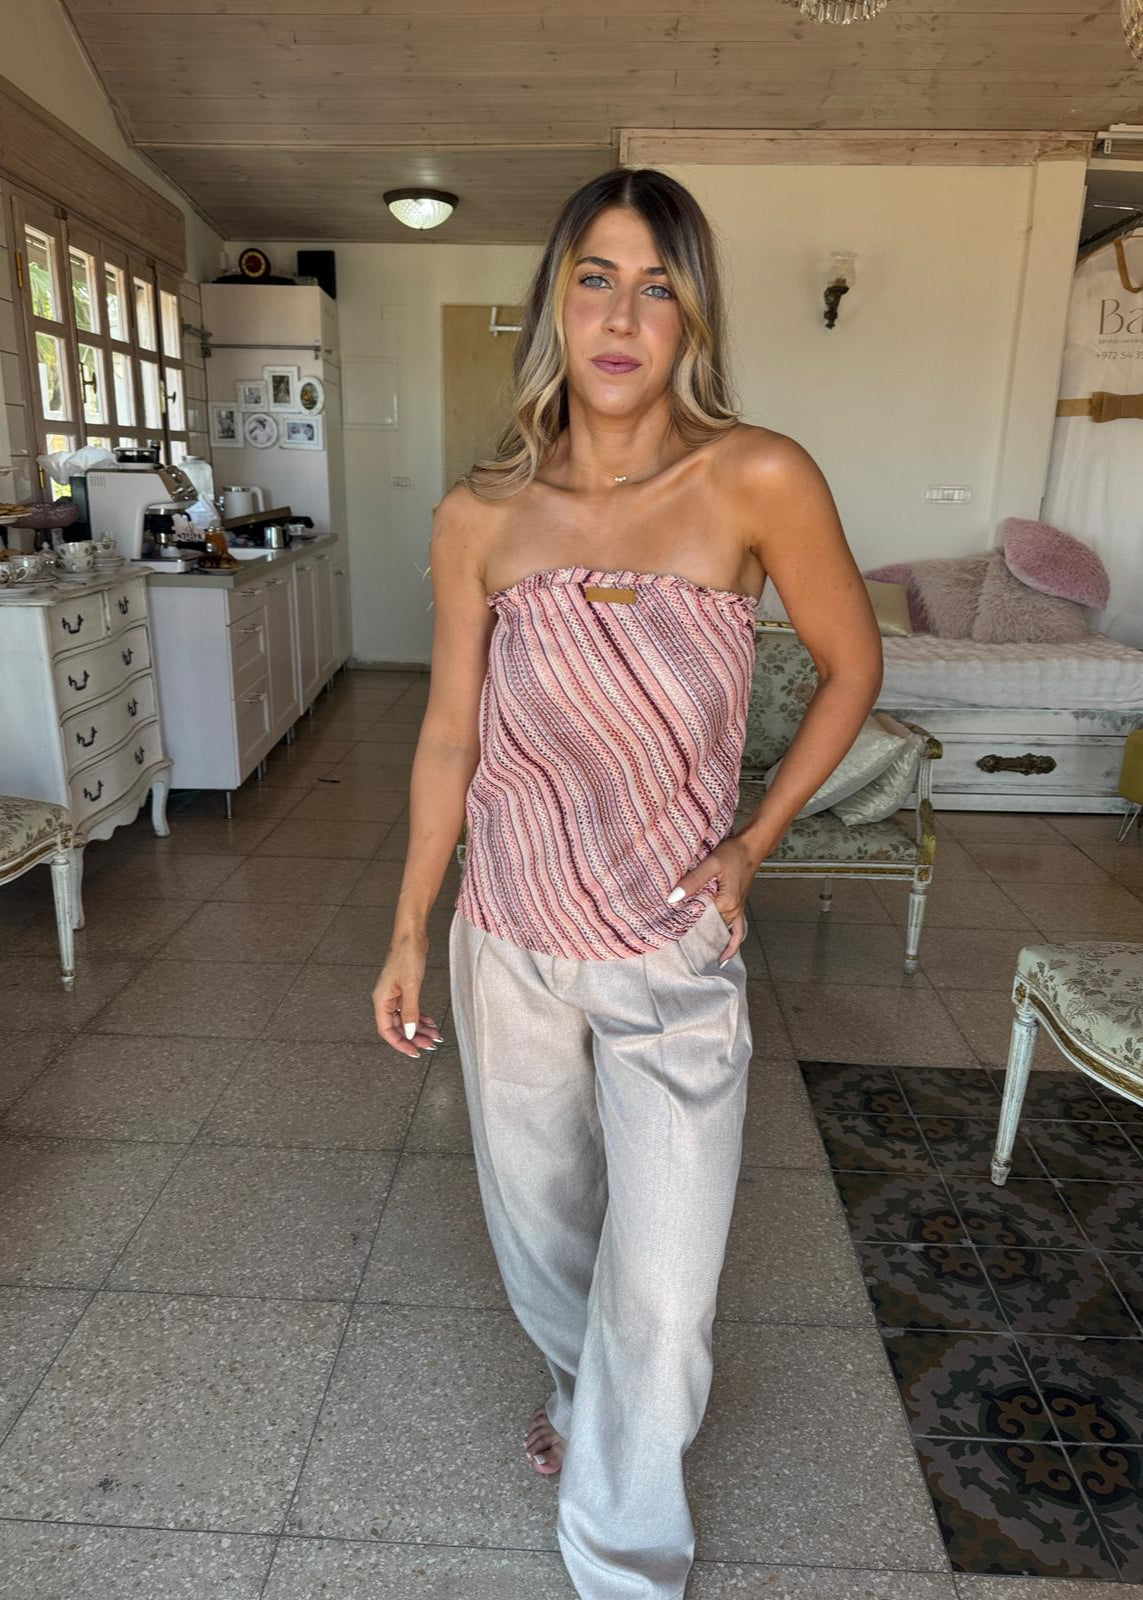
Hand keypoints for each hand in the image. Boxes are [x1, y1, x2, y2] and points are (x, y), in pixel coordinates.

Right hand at [372, 928, 444, 1056]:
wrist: (412, 935)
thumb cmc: (407, 955)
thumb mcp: (411, 986)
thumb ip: (410, 1012)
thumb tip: (409, 1033)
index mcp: (381, 999)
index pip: (386, 1030)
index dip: (400, 1043)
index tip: (414, 1052)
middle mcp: (385, 999)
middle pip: (397, 1026)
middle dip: (414, 1037)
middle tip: (430, 1045)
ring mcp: (395, 994)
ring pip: (405, 1019)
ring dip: (419, 1028)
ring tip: (434, 1035)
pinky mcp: (404, 988)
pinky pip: (410, 1009)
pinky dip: (420, 1017)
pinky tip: (431, 1022)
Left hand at [667, 831, 760, 965]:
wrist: (751, 847)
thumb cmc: (733, 853)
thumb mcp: (711, 864)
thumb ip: (692, 881)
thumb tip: (673, 898)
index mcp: (726, 904)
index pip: (701, 922)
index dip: (685, 927)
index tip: (670, 935)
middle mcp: (733, 911)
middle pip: (710, 930)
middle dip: (696, 938)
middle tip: (677, 948)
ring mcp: (736, 911)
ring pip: (721, 932)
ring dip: (710, 942)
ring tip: (694, 954)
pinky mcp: (738, 907)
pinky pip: (737, 932)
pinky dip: (731, 944)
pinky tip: (723, 955)